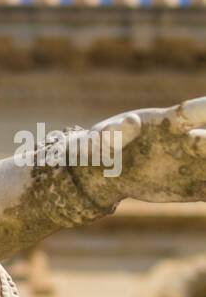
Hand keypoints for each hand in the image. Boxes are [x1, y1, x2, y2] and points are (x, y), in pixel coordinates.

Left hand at [87, 97, 205, 203]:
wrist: (104, 172)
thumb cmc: (101, 147)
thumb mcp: (103, 140)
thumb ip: (118, 132)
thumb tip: (133, 120)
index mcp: (166, 123)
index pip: (192, 113)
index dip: (205, 109)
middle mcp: (186, 141)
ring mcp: (191, 164)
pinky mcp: (191, 186)